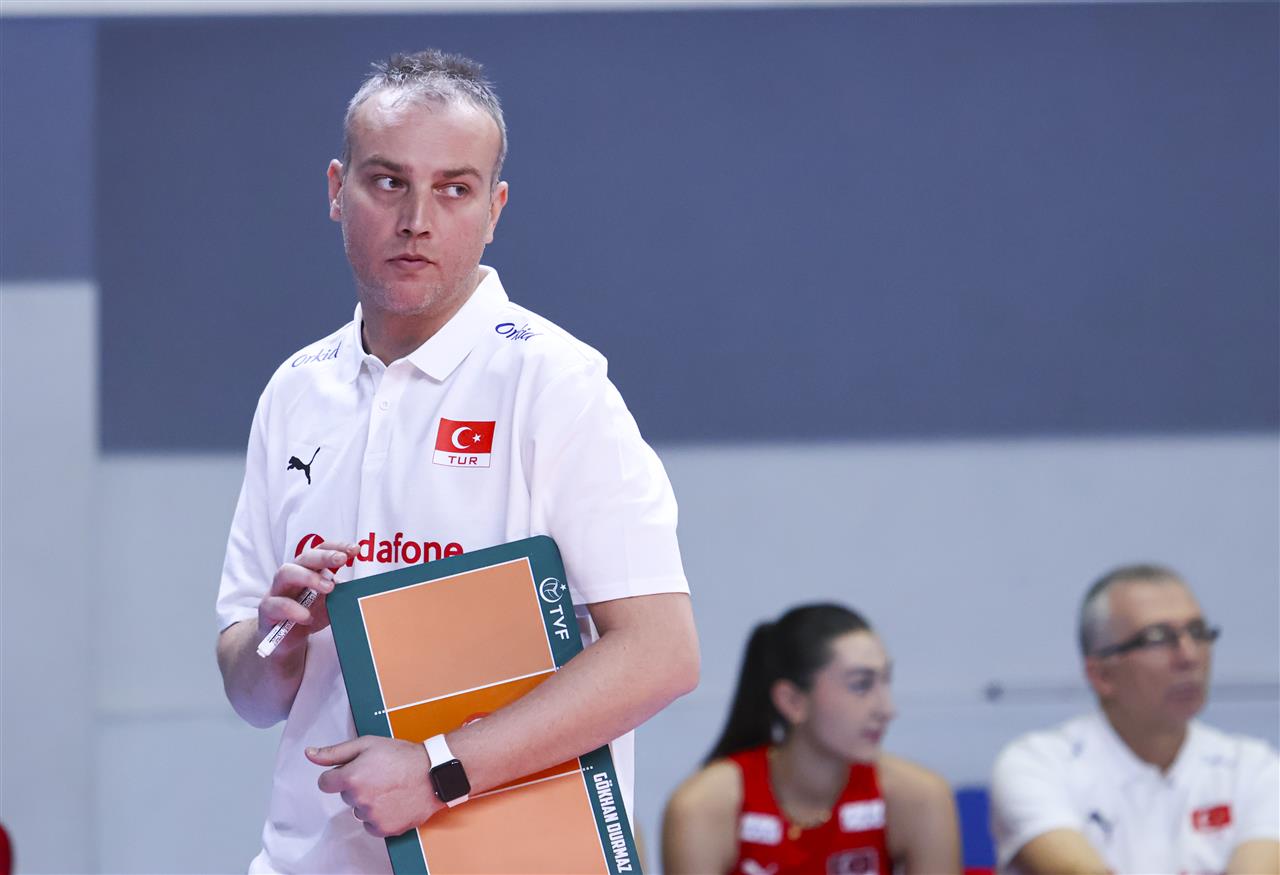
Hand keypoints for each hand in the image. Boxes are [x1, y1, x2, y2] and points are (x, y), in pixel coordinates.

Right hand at [257, 540, 354, 652]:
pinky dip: (294, 610)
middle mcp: (290, 576)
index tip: (355, 549)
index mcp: (306, 570)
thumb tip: (360, 589)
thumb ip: (340, 594)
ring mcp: (276, 591)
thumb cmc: (307, 615)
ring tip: (328, 588)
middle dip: (324, 557)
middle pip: (304, 558)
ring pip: (285, 573)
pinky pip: (277, 604)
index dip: (336, 547)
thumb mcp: (328, 604)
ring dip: (308, 577)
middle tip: (341, 560)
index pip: (320, 551)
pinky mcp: (267, 609)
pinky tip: (307, 616)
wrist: (285, 641)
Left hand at [308, 736, 441, 836]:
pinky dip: (380, 816)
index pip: (326, 783)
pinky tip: (393, 801)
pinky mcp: (384, 829)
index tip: (355, 771)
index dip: (339, 775)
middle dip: (358, 786)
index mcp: (351, 777)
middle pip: (346, 795)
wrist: (433, 772)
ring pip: (359, 810)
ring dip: (369, 802)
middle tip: (380, 775)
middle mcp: (358, 799)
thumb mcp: (368, 744)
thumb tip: (310, 754)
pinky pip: (371, 825)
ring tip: (390, 787)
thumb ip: (335, 752)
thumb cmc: (403, 756)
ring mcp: (371, 816)